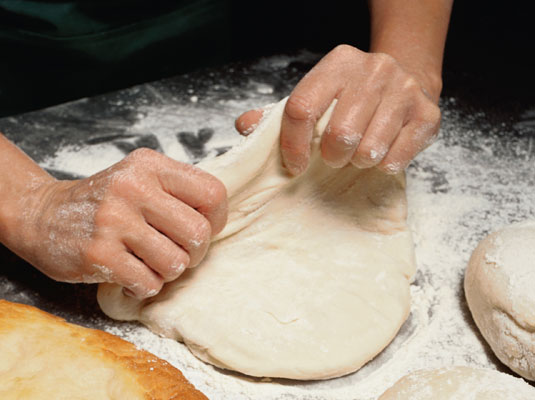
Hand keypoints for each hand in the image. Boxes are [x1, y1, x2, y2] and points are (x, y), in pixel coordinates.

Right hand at [15, 148, 226, 298]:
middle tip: (174, 253)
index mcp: (151, 166)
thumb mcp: (140, 178)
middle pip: (199, 233)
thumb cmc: (104, 202)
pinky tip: (129, 274)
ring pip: (176, 263)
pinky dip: (144, 286)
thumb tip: (217, 221)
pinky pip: (149, 283)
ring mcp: (114, 220)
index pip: (213, 193)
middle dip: (193, 253)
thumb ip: (178, 192)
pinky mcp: (99, 253)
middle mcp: (134, 188)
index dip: (216, 219)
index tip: (201, 228)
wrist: (42, 215)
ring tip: (147, 262)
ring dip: (166, 271)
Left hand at [236, 45, 440, 174]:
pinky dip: (384, 166)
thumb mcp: (314, 97)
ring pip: (368, 150)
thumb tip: (245, 126)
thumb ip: (277, 115)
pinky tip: (382, 154)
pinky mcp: (427, 115)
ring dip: (358, 161)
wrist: (408, 82)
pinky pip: (396, 159)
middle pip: (338, 134)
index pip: (301, 108)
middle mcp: (374, 69)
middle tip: (334, 157)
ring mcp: (404, 90)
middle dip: (331, 157)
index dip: (292, 145)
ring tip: (359, 152)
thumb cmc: (352, 99)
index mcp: (338, 63)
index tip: (295, 165)